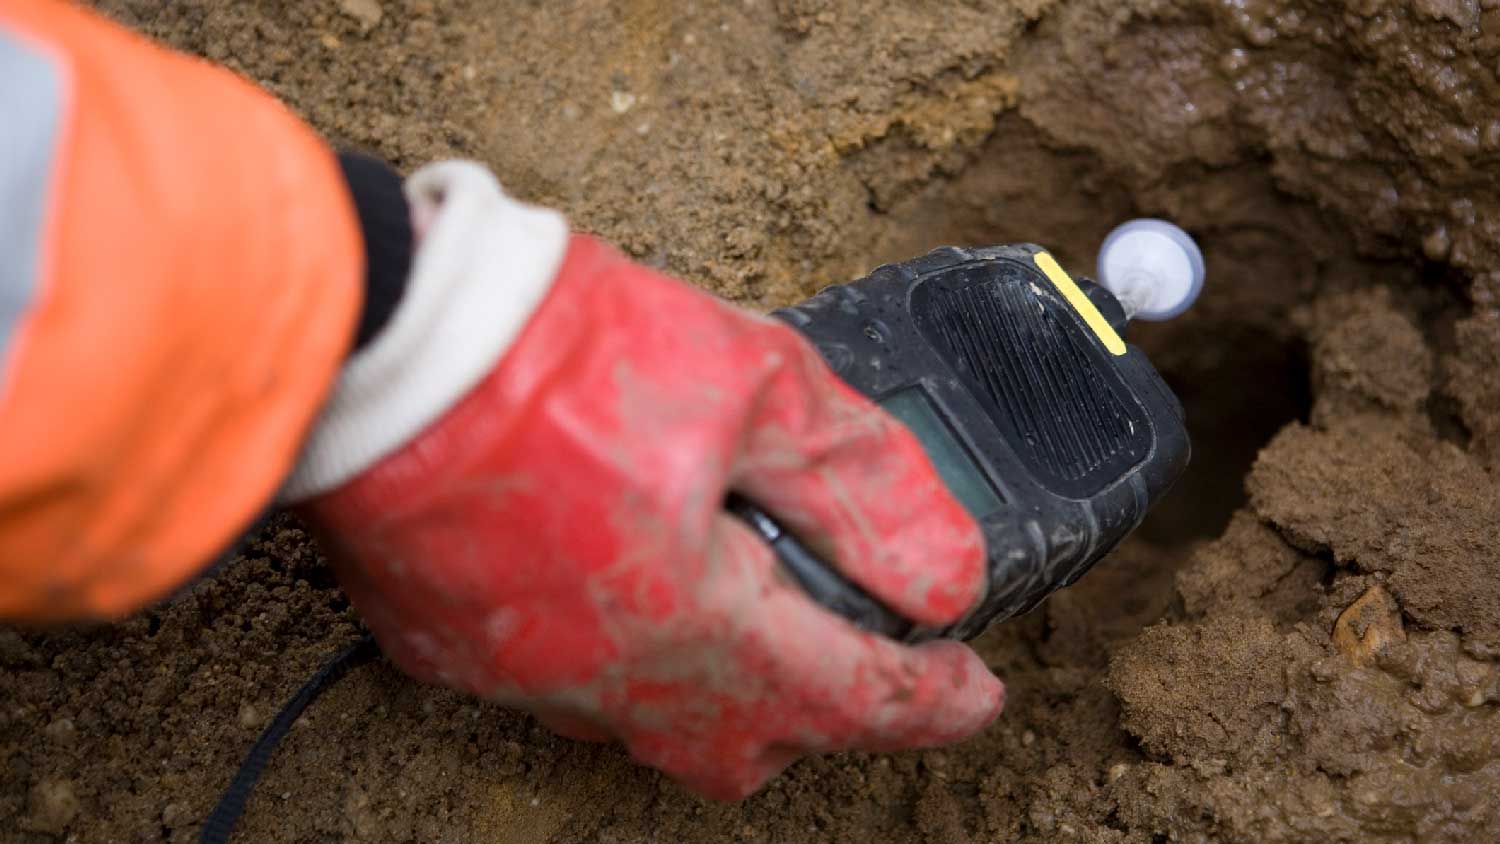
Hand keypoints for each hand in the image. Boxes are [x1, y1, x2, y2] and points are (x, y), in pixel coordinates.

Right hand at [296, 164, 1003, 798]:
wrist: (369, 334)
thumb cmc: (550, 349)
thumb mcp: (751, 384)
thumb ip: (860, 487)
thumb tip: (942, 570)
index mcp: (696, 622)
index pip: (851, 695)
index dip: (932, 701)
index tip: (977, 691)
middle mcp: (607, 675)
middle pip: (750, 744)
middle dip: (821, 710)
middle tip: (860, 647)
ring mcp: (520, 673)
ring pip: (652, 725)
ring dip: (720, 683)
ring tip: (744, 599)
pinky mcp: (450, 648)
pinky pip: (565, 685)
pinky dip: (624, 649)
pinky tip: (625, 574)